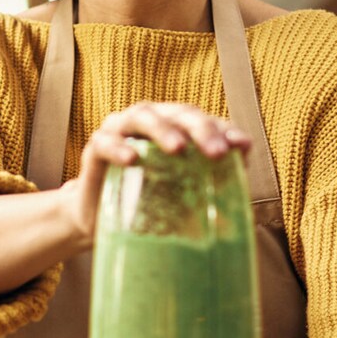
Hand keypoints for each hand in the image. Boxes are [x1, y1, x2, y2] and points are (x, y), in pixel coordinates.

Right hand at [64, 101, 249, 241]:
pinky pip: (104, 141)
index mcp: (176, 129)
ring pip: (142, 116)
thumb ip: (211, 191)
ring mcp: (120, 131)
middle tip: (216, 152)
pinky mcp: (94, 149)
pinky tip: (132, 160)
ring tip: (178, 149)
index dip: (224, 130)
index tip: (242, 148)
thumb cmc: (148, 205)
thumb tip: (239, 201)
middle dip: (200, 129)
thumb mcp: (184, 200)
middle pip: (178, 113)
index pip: (205, 122)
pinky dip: (119, 147)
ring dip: (162, 129)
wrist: (100, 224)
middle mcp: (150, 123)